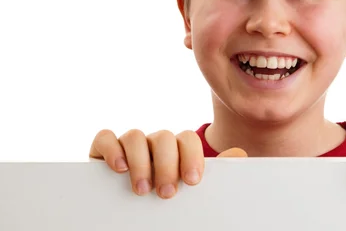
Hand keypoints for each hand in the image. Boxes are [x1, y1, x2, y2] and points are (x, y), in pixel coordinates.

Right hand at [89, 129, 246, 198]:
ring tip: (142, 190)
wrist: (132, 212)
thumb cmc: (165, 193)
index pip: (187, 139)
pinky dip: (112, 148)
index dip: (191, 157)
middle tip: (167, 193)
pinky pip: (106, 137)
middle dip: (167, 165)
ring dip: (141, 162)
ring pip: (136, 136)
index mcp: (178, 149)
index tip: (192, 181)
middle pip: (165, 137)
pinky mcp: (103, 150)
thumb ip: (215, 172)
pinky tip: (119, 168)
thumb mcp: (189, 186)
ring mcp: (129, 145)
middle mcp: (154, 144)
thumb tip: (240, 154)